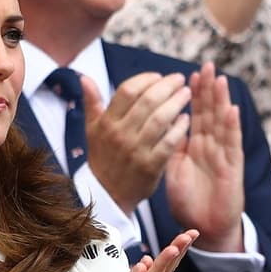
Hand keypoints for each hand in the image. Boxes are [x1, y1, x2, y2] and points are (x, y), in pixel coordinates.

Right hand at [82, 71, 190, 215]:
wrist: (107, 194)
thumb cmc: (103, 157)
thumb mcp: (92, 130)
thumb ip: (92, 103)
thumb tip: (84, 77)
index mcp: (107, 123)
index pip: (127, 91)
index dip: (145, 79)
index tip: (159, 76)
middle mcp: (120, 135)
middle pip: (147, 101)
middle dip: (167, 86)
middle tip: (180, 79)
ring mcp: (136, 151)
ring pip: (160, 119)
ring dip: (176, 103)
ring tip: (186, 94)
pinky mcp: (150, 166)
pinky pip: (169, 142)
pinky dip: (179, 129)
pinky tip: (186, 119)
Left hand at [165, 63, 244, 251]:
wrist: (205, 228)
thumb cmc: (190, 201)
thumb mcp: (172, 170)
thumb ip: (168, 146)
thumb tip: (157, 125)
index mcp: (196, 145)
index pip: (195, 114)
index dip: (192, 95)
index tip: (185, 75)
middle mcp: (211, 147)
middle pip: (210, 113)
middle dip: (208, 89)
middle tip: (206, 65)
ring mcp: (223, 156)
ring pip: (222, 124)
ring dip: (222, 101)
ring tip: (220, 79)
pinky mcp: (232, 169)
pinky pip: (232, 146)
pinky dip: (232, 128)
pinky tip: (232, 111)